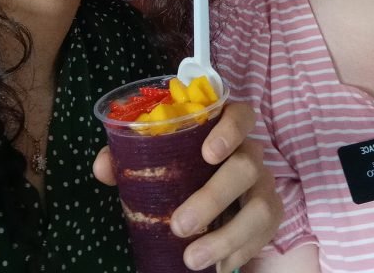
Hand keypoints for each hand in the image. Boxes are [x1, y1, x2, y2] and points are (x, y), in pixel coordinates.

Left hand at [93, 101, 282, 271]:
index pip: (240, 115)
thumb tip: (103, 168)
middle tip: (179, 224)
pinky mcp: (270, 215)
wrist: (210, 200)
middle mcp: (250, 152)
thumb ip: (127, 158)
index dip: (230, 130)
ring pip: (260, 207)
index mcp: (225, 128)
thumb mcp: (156, 160)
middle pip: (246, 166)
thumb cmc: (180, 169)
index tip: (207, 153)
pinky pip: (263, 235)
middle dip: (213, 197)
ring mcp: (263, 184)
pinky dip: (238, 253)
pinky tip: (216, 266)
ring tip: (192, 259)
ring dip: (226, 236)